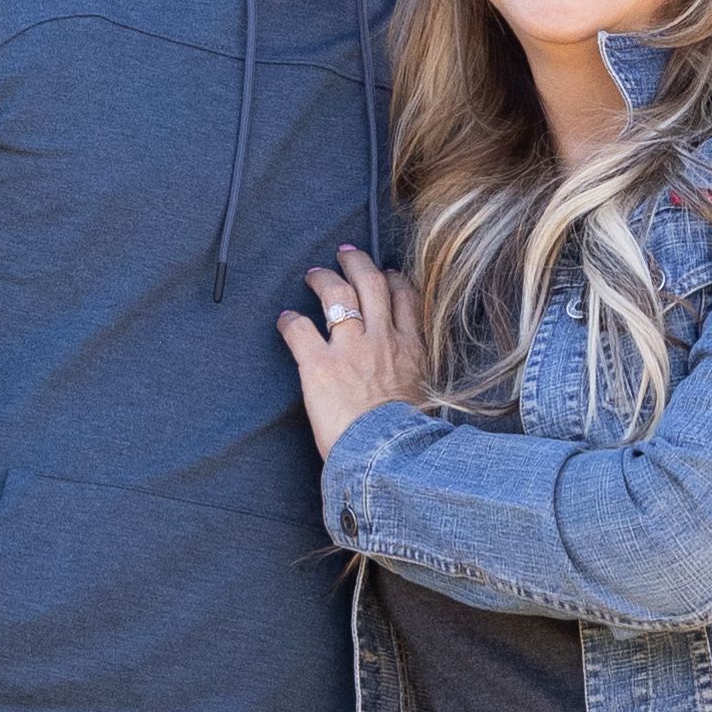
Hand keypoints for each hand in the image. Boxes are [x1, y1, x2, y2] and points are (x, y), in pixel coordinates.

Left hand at [277, 244, 426, 457]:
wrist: (391, 457)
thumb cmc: (409, 440)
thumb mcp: (427, 400)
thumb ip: (415, 382)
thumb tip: (409, 390)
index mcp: (412, 350)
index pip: (406, 299)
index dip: (395, 280)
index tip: (388, 274)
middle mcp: (383, 340)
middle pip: (372, 284)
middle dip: (358, 264)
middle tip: (346, 254)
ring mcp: (351, 349)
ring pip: (338, 294)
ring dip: (324, 278)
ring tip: (314, 273)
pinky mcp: (320, 365)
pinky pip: (300, 330)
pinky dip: (289, 321)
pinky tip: (284, 319)